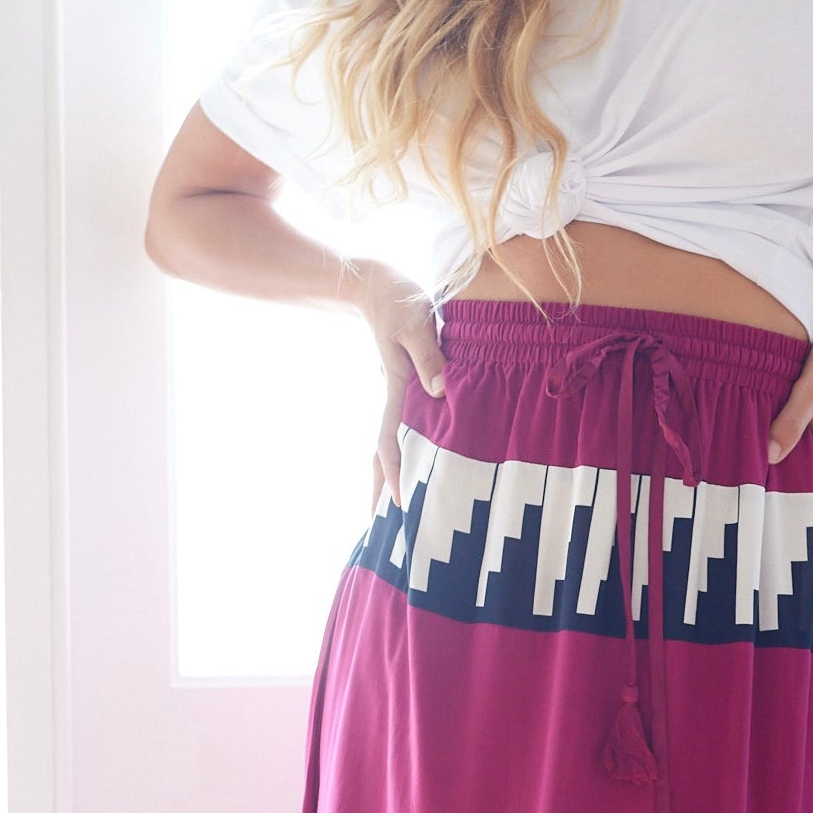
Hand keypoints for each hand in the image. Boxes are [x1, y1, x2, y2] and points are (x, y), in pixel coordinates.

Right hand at [345, 259, 446, 507]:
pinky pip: (402, 428)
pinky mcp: (404, 386)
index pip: (390, 440)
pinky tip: (412, 464)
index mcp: (397, 389)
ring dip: (388, 476)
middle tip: (379, 530)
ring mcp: (397, 395)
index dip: (395, 472)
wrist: (372, 282)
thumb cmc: (396, 298)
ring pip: (390, 444)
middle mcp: (395, 398)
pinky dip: (401, 452)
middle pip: (382, 454)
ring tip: (390, 511)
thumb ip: (429, 357)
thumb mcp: (416, 323)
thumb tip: (440, 391)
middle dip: (380, 490)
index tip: (397, 503)